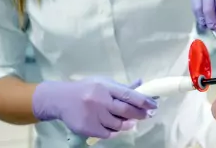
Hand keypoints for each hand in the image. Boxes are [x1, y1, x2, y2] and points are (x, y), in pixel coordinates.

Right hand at [32, 77, 156, 138]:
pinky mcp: (88, 128)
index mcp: (105, 87)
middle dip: (140, 114)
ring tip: (132, 122)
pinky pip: (108, 133)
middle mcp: (100, 100)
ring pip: (118, 124)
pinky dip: (115, 131)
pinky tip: (117, 127)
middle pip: (125, 110)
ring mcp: (93, 115)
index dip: (143, 101)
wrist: (61, 99)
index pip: (128, 94)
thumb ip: (122, 86)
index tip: (154, 105)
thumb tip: (142, 82)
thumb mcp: (103, 83)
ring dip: (128, 124)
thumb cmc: (86, 89)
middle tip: (148, 115)